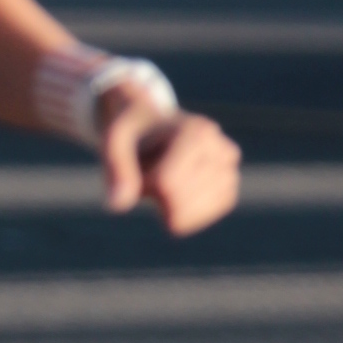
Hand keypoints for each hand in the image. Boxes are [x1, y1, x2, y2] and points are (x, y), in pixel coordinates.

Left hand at [98, 84, 239, 235]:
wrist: (153, 126)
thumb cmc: (132, 134)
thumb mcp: (113, 141)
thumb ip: (116, 171)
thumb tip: (119, 206)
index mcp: (195, 131)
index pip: (167, 184)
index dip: (144, 185)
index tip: (140, 166)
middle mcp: (220, 147)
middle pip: (178, 201)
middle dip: (155, 195)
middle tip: (150, 171)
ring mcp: (229, 168)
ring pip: (191, 214)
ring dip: (167, 204)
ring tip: (164, 176)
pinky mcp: (229, 187)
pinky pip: (203, 217)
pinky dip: (182, 213)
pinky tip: (175, 194)